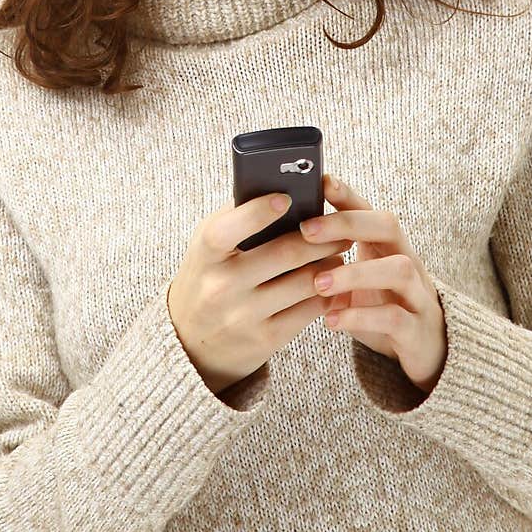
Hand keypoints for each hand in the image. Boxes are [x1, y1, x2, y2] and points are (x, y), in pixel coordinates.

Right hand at [167, 191, 352, 395]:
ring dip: (331, 265)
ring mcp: (244, 315)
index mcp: (206, 254)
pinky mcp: (265, 339)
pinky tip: (330, 283)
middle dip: (322, 238)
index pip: (231, 228)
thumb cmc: (208, 278)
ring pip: (305, 282)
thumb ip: (236, 219)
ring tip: (338, 255)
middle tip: (342, 230)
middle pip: (286, 253)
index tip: (287, 198)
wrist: (190, 342)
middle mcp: (222, 286)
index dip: (260, 211)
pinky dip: (327, 293)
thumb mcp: (207, 246)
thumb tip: (282, 190)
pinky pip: (310, 310)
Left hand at [300, 174, 447, 394]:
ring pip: (398, 269)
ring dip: (356, 272)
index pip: (369, 210)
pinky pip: (395, 318)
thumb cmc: (382, 306)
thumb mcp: (358, 279)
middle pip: (388, 226)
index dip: (347, 195)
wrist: (424, 349)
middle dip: (348, 224)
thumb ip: (331, 261)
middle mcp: (407, 261)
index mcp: (388, 246)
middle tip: (307, 230)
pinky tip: (332, 320)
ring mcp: (417, 294)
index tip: (320, 181)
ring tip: (319, 283)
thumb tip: (279, 241)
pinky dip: (361, 317)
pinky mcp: (417, 329)